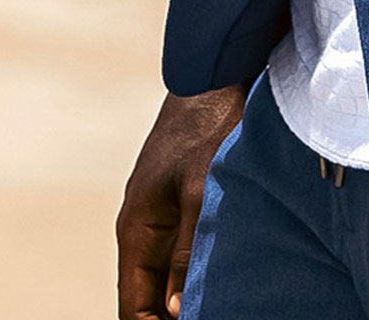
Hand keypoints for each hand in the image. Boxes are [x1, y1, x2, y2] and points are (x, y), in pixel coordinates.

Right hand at [116, 82, 249, 319]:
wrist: (219, 72)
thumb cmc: (208, 126)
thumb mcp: (199, 190)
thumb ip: (185, 251)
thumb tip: (173, 312)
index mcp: (136, 227)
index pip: (133, 305)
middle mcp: (146, 225)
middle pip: (152, 294)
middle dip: (175, 314)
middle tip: (221, 312)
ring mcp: (168, 212)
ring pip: (174, 271)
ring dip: (193, 292)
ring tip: (228, 303)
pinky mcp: (190, 199)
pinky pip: (191, 246)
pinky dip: (204, 265)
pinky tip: (235, 276)